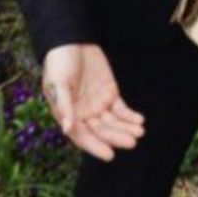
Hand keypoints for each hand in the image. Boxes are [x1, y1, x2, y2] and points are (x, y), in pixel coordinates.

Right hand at [42, 43, 144, 161]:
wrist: (72, 41)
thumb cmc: (59, 63)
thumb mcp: (57, 83)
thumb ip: (63, 105)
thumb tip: (67, 128)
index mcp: (68, 115)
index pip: (82, 136)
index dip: (95, 146)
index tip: (109, 155)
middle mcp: (84, 114)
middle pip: (101, 131)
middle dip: (116, 137)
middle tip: (132, 142)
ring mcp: (98, 105)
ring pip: (114, 122)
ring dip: (126, 128)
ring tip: (139, 132)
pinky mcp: (110, 94)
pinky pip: (121, 110)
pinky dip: (130, 116)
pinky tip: (139, 121)